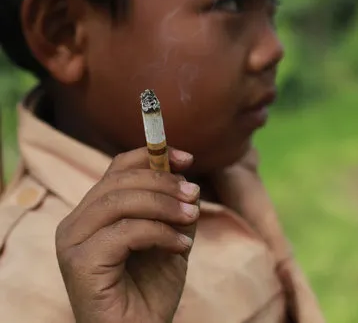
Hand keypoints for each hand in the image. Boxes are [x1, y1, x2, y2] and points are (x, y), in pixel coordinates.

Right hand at [55, 147, 199, 322]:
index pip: (117, 169)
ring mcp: (72, 243)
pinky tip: (181, 246)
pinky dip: (160, 232)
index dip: (152, 156)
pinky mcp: (80, 263)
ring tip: (192, 218)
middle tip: (194, 194)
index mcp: (93, 213)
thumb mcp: (170, 239)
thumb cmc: (151, 291)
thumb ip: (174, 209)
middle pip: (119, 181)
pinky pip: (125, 232)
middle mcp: (75, 224)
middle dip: (164, 182)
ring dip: (164, 205)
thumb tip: (188, 180)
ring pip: (120, 202)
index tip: (187, 159)